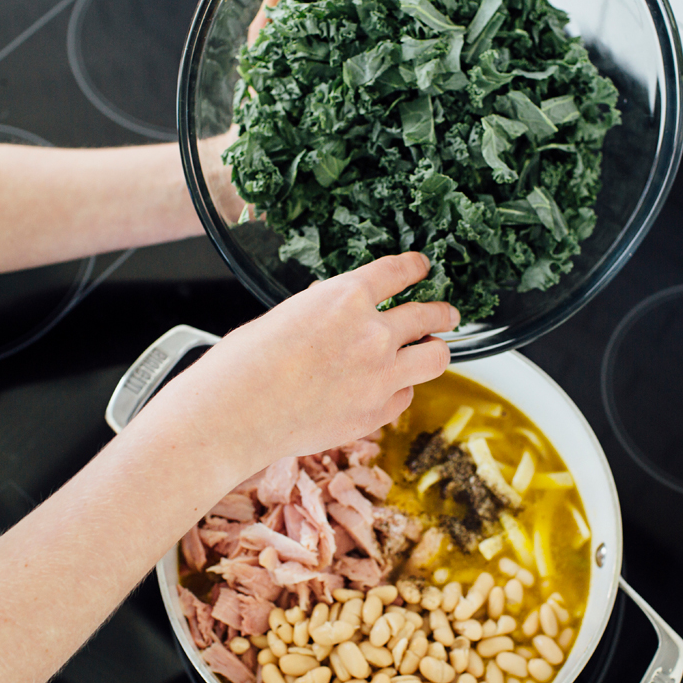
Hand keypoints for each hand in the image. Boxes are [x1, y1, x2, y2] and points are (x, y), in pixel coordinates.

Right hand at [159, 252, 458, 475]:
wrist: (235, 415)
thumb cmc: (244, 365)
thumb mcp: (286, 316)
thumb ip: (324, 311)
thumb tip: (336, 311)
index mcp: (345, 298)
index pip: (397, 273)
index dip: (415, 268)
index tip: (422, 267)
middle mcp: (373, 334)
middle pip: (428, 315)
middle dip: (442, 312)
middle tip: (447, 313)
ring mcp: (380, 376)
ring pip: (435, 357)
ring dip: (435, 350)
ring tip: (433, 350)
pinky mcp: (376, 413)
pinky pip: (405, 397)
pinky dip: (399, 391)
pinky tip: (389, 390)